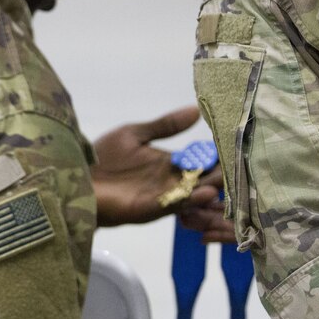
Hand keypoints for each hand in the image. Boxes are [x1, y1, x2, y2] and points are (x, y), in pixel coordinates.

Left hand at [91, 106, 233, 244]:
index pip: (202, 159)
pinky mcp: (152, 208)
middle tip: (242, 165)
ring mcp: (164, 196)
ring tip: (228, 178)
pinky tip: (207, 191)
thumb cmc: (102, 156)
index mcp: (170, 163)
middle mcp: (172, 181)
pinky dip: (194, 200)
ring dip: (213, 188)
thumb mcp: (135, 134)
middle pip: (206, 178)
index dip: (218, 154)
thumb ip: (164, 126)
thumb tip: (195, 110)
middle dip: (223, 172)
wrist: (76, 177)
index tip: (238, 144)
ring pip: (197, 194)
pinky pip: (178, 205)